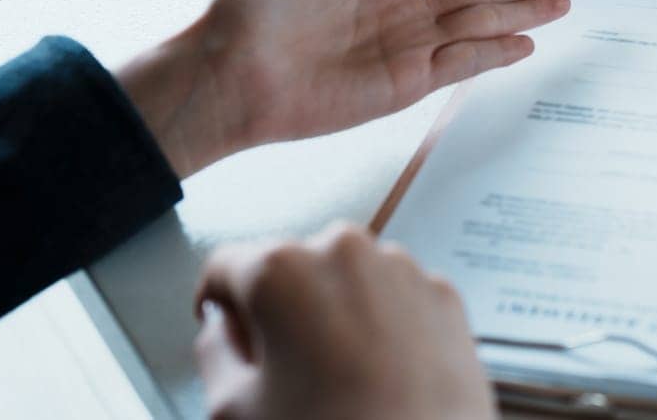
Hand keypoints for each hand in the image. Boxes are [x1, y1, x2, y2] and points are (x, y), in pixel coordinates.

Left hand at [118, 0, 580, 175]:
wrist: (223, 69)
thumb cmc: (243, 1)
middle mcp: (399, 10)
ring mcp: (403, 49)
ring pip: (480, 25)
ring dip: (524, 13)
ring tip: (566, 3)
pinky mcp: (400, 87)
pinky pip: (459, 64)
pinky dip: (495, 54)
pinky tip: (527, 42)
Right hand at [195, 224, 490, 419]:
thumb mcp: (233, 408)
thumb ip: (213, 353)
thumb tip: (220, 329)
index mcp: (281, 270)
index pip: (225, 265)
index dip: (216, 302)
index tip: (222, 327)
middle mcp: (345, 251)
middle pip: (291, 268)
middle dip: (279, 309)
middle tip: (279, 368)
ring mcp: (402, 268)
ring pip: (347, 278)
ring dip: (333, 312)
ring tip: (336, 377)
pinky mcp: (443, 293)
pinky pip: (395, 296)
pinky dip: (381, 322)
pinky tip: (378, 373)